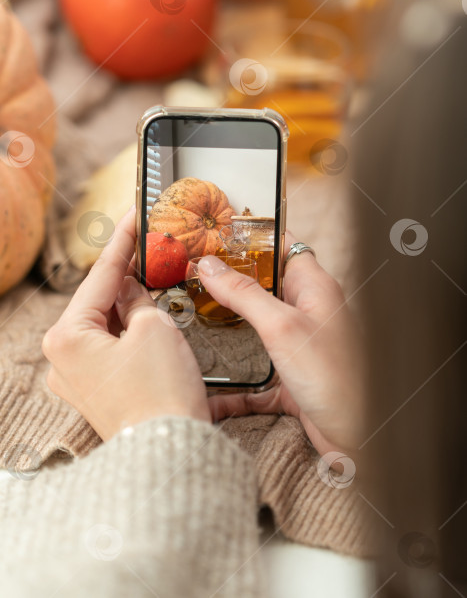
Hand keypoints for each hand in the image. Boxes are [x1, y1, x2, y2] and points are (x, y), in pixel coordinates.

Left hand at [42, 207, 209, 440]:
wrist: (170, 452)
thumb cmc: (160, 393)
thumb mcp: (154, 329)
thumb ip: (138, 298)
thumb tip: (130, 289)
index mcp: (67, 337)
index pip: (100, 276)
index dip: (123, 242)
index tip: (134, 215)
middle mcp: (62, 359)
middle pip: (99, 300)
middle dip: (127, 275)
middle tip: (151, 246)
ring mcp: (77, 378)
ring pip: (106, 324)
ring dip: (130, 303)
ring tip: (156, 278)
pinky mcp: (97, 390)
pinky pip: (111, 347)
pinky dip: (130, 329)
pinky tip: (150, 315)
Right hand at [199, 233, 363, 457]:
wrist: (361, 436)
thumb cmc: (335, 377)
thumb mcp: (282, 326)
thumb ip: (244, 294)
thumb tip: (210, 266)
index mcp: (314, 287)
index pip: (283, 246)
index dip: (254, 236)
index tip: (219, 233)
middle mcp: (308, 312)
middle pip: (265, 285)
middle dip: (232, 281)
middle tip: (194, 275)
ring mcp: (299, 345)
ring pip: (257, 327)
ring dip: (229, 326)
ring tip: (193, 318)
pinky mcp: (292, 378)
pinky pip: (256, 377)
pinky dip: (234, 384)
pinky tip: (211, 393)